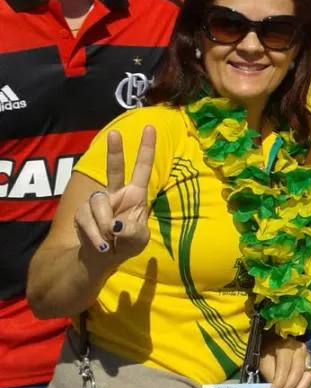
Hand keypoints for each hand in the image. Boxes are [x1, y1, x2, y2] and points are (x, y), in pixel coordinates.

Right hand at [74, 126, 154, 262]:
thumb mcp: (138, 241)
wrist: (99, 260)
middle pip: (114, 169)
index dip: (147, 149)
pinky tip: (101, 246)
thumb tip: (115, 224)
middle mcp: (116, 193)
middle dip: (115, 151)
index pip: (142, 169)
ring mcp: (98, 202)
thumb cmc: (125, 244)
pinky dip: (95, 236)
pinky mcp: (82, 213)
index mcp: (135, 195)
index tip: (151, 128)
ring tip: (109, 240)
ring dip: (103, 224)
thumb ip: (133, 232)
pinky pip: (86, 219)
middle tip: (115, 133)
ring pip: (98, 203)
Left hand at [260, 337, 310, 387]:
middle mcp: (300, 350)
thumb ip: (270, 376)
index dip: (280, 381)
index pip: (285, 366)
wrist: (277, 345)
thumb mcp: (265, 363)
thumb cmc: (269, 354)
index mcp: (286, 347)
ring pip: (309, 376)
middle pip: (298, 372)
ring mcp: (308, 357)